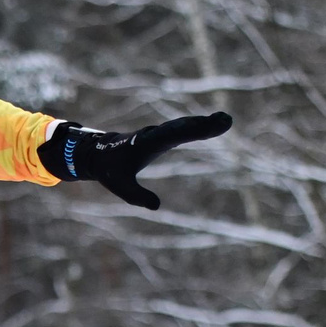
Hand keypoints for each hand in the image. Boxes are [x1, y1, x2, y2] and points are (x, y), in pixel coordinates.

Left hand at [45, 113, 232, 209]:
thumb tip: (156, 206)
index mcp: (145, 143)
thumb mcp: (121, 186)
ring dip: (204, 123)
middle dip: (202, 124)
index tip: (207, 126)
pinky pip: (183, 129)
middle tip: (225, 120)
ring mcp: (160, 133)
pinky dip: (198, 126)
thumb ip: (137, 196)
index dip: (190, 130)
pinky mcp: (163, 136)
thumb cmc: (111, 170)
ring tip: (225, 120)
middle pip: (182, 127)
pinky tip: (216, 123)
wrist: (100, 153)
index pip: (171, 135)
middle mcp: (155, 134)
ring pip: (184, 126)